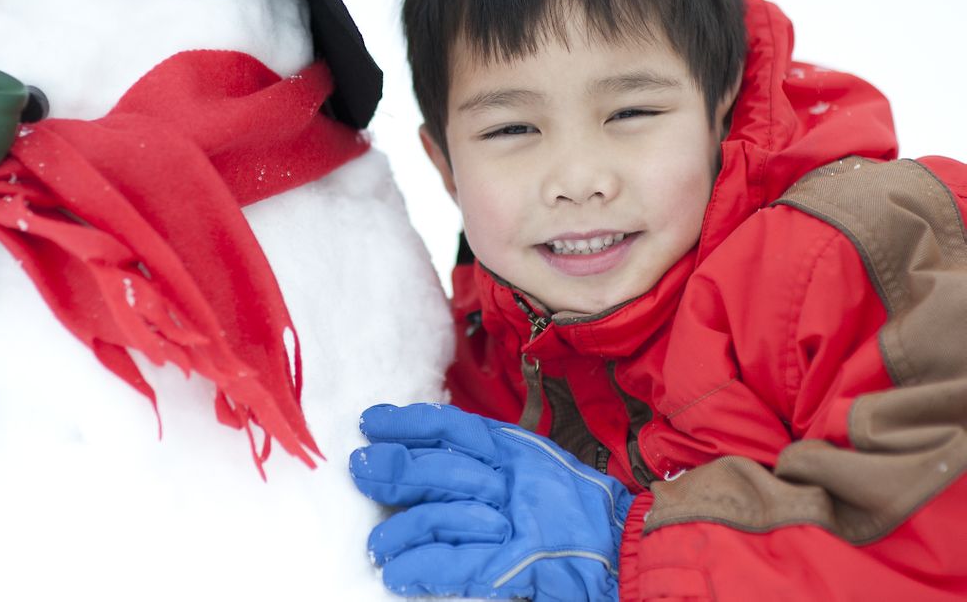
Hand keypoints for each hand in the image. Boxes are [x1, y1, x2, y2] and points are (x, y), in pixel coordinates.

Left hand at [350, 403, 632, 599]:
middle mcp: (514, 480)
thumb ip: (498, 464)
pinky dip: (421, 568)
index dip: (409, 423)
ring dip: (399, 531)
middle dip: (392, 468)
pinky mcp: (517, 566)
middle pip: (438, 467)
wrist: (637, 553)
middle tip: (358, 469)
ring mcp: (516, 523)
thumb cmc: (587, 516)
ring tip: (376, 544)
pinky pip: (456, 564)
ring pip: (439, 516)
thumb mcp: (541, 472)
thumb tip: (439, 459)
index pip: (453, 427)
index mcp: (519, 452)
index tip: (372, 422)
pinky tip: (398, 572)